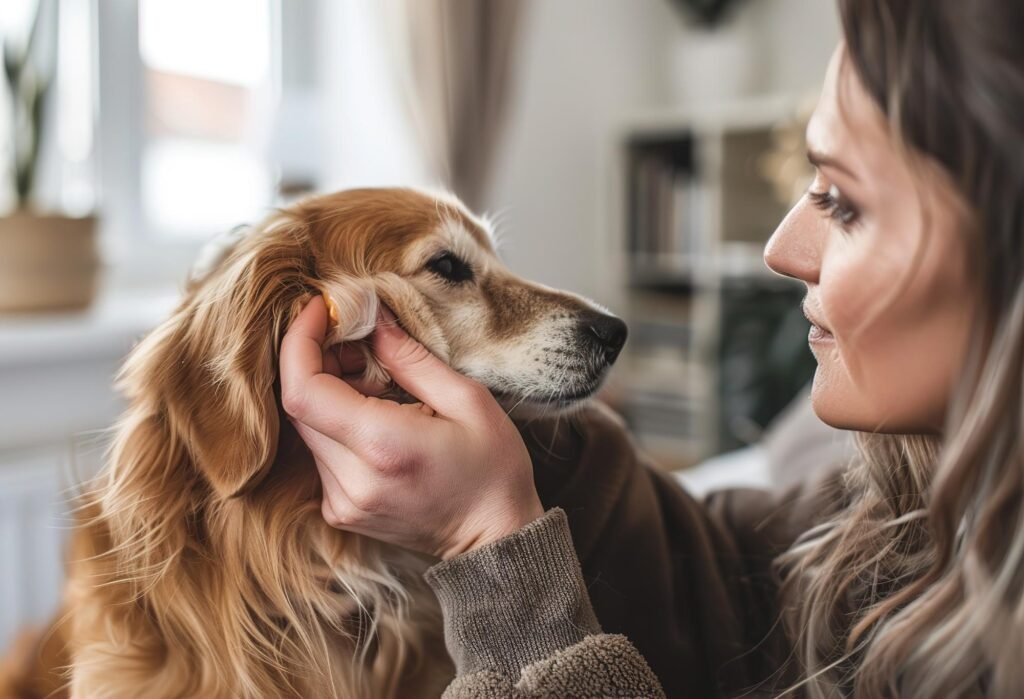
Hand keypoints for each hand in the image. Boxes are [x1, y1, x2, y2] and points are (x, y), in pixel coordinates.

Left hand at [279, 296, 544, 559]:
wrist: (497, 538)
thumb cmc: (493, 469)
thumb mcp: (468, 400)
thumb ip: (412, 359)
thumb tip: (373, 321)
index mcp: (383, 447)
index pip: (304, 390)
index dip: (300, 343)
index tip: (319, 310)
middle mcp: (351, 480)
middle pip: (299, 405)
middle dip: (318, 360)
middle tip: (358, 340)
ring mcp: (342, 501)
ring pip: (307, 427)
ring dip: (328, 390)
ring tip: (374, 377)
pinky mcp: (341, 510)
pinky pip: (320, 452)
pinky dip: (336, 420)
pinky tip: (374, 412)